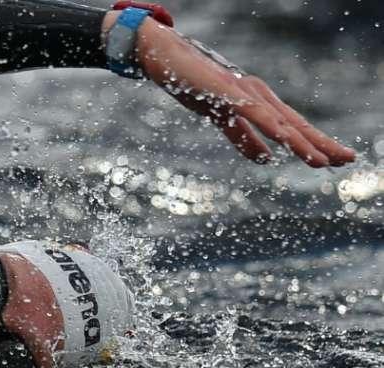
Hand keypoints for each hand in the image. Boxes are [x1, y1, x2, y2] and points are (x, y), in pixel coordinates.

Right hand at [127, 15, 355, 167]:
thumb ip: (245, 138)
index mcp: (259, 102)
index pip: (294, 126)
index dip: (315, 143)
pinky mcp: (227, 91)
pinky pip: (253, 112)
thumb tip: (267, 160)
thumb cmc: (194, 84)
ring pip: (279, 122)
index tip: (337, 160)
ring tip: (321, 161)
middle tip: (348, 160)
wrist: (168, 57)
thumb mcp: (222, 118)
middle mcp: (259, 95)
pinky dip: (270, 126)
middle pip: (296, 124)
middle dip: (321, 143)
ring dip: (301, 142)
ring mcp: (244, 92)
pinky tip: (284, 138)